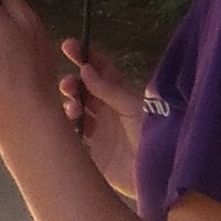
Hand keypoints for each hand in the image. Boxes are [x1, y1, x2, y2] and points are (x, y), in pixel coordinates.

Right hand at [61, 38, 143, 194]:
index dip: (85, 56)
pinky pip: (71, 138)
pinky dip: (63, 130)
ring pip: (74, 112)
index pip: (100, 70)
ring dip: (68, 105)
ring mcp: (98, 132)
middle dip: (72, 83)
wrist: (157, 175)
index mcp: (120, 96)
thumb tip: (85, 69)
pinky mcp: (91, 154)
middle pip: (83, 90)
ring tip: (72, 110)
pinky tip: (63, 127)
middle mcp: (107, 111)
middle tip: (67, 85)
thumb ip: (109, 89)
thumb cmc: (152, 135)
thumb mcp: (133, 107)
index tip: (67, 45)